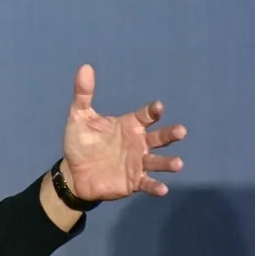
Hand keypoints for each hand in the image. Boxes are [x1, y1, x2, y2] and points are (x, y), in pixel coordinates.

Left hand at [61, 65, 185, 200]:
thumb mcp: (79, 117)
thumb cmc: (80, 143)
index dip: (153, 111)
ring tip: (178, 164)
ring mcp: (139, 163)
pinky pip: (148, 183)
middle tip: (181, 131)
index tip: (158, 107)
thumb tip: (85, 67)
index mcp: (130, 125)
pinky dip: (155, 186)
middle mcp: (139, 143)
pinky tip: (162, 188)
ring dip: (168, 162)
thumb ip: (84, 94)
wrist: (73, 172)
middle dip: (171, 134)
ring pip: (158, 161)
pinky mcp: (134, 181)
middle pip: (160, 137)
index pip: (146, 115)